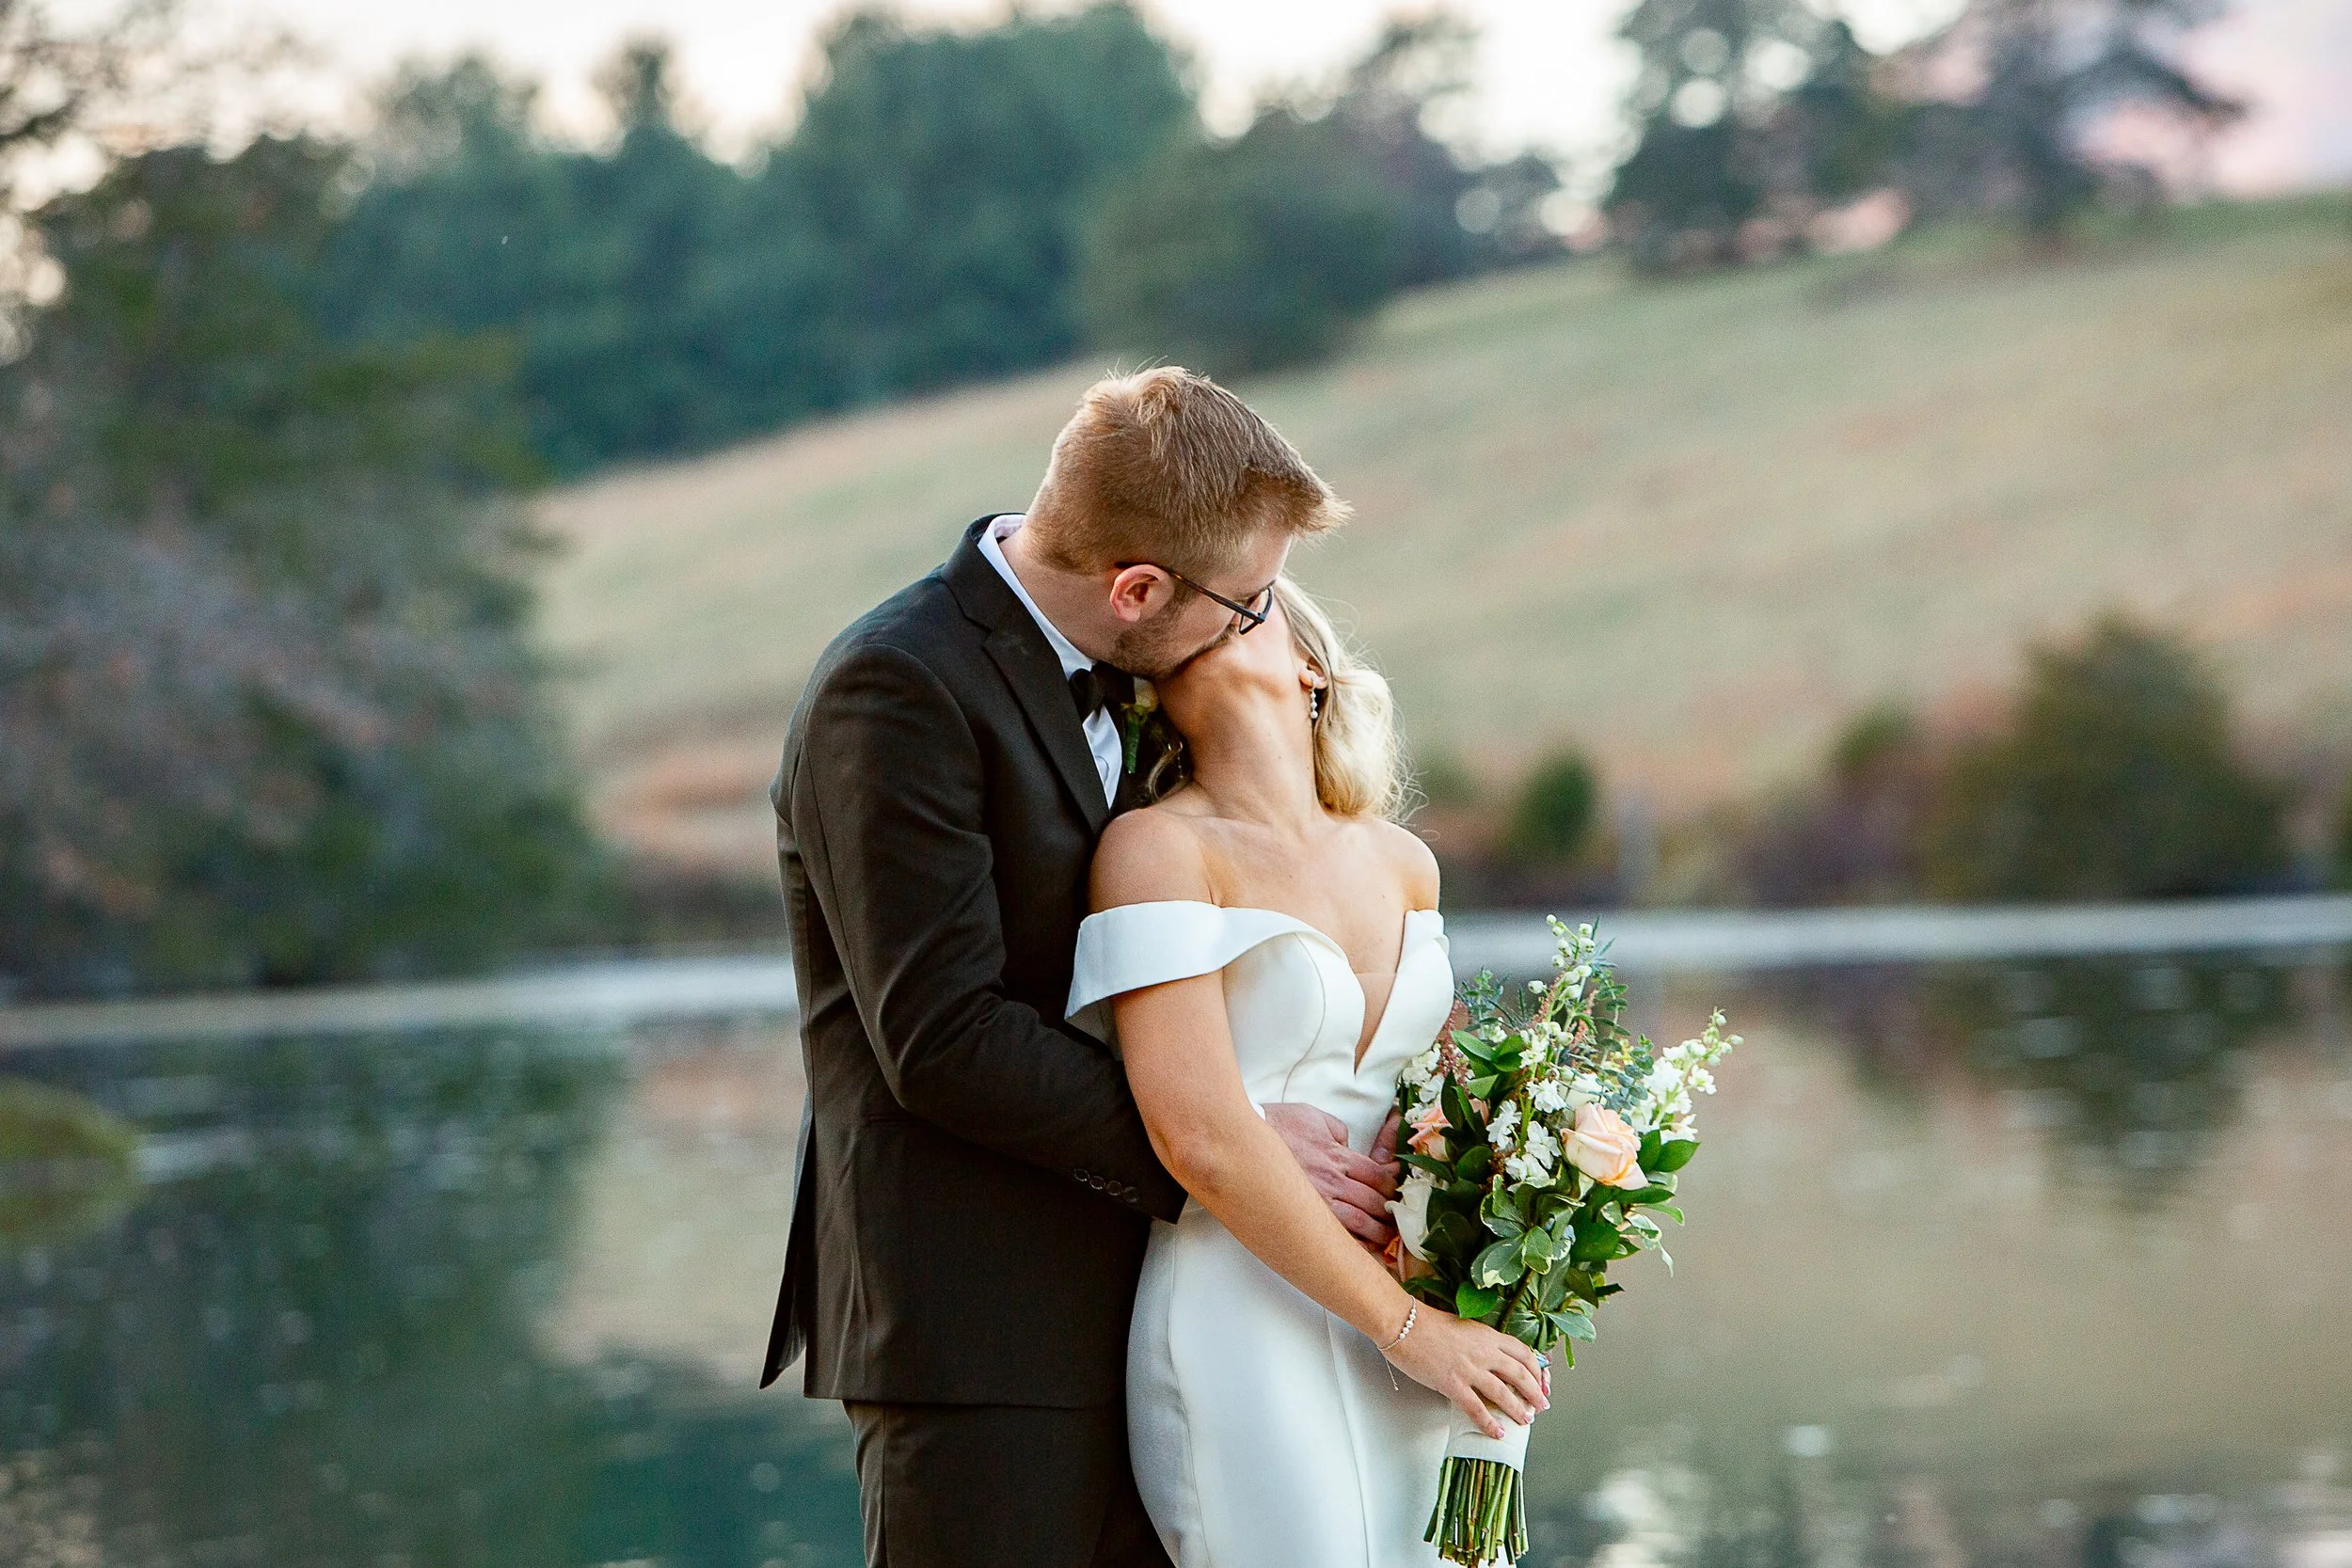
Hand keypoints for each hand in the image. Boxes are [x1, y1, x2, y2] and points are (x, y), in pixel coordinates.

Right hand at [1261, 1102, 1397, 1248]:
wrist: (1242, 1140)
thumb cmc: (1276, 1126)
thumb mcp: (1313, 1116)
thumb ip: (1338, 1130)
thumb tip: (1348, 1144)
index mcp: (1337, 1155)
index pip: (1378, 1175)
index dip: (1393, 1187)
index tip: (1399, 1194)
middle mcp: (1331, 1181)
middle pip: (1373, 1201)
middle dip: (1389, 1212)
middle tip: (1398, 1220)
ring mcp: (1316, 1201)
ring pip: (1358, 1223)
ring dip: (1376, 1233)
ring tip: (1385, 1240)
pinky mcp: (1301, 1215)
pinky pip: (1331, 1235)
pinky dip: (1349, 1246)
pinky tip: (1358, 1253)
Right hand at [1381, 1305, 1550, 1437]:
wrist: (1402, 1323)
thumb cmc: (1425, 1322)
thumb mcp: (1462, 1328)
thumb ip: (1479, 1343)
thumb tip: (1489, 1359)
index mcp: (1487, 1335)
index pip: (1523, 1353)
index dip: (1537, 1370)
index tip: (1541, 1381)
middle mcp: (1484, 1352)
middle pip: (1521, 1374)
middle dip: (1535, 1393)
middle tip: (1541, 1405)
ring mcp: (1470, 1369)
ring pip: (1504, 1394)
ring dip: (1518, 1410)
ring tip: (1525, 1420)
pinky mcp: (1453, 1384)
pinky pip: (1477, 1409)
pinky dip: (1489, 1424)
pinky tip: (1497, 1433)